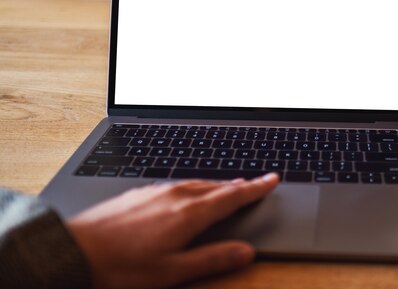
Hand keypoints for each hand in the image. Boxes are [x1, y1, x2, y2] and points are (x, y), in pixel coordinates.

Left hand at [67, 173, 278, 288]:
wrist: (72, 250)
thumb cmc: (120, 267)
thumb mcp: (172, 271)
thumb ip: (212, 259)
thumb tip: (246, 252)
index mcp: (188, 214)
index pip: (232, 196)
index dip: (255, 187)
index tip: (272, 179)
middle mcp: (174, 196)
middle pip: (216, 186)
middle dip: (239, 184)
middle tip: (255, 182)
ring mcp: (154, 191)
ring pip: (196, 183)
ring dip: (216, 184)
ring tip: (227, 186)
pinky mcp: (138, 193)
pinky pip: (176, 184)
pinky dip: (193, 186)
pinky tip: (187, 192)